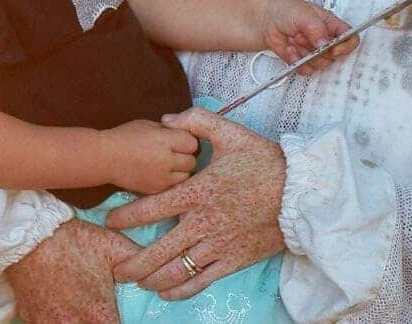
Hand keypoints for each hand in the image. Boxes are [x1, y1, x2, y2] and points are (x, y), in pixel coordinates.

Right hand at [5, 218, 140, 322]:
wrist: (28, 234)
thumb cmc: (72, 241)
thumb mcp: (113, 246)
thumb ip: (139, 263)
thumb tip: (155, 274)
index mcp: (98, 316)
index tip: (116, 317)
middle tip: (100, 313)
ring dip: (76, 323)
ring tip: (80, 312)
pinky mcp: (30, 318)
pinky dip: (55, 321)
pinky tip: (59, 309)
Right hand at [100, 119, 199, 194]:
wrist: (104, 158)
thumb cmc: (124, 136)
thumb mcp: (148, 125)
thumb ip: (168, 130)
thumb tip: (184, 133)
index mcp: (165, 141)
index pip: (192, 143)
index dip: (186, 140)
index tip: (179, 139)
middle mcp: (166, 160)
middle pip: (191, 160)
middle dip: (185, 155)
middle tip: (174, 152)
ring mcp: (162, 178)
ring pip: (186, 175)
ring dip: (180, 169)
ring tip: (168, 164)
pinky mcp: (156, 190)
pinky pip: (173, 185)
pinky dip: (170, 179)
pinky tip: (160, 172)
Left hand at [105, 108, 288, 299]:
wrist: (302, 193)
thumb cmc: (265, 162)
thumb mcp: (231, 133)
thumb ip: (196, 121)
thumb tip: (167, 119)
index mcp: (197, 192)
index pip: (150, 209)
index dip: (125, 218)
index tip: (109, 222)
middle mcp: (203, 223)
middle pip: (158, 251)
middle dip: (132, 263)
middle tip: (116, 268)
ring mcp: (218, 245)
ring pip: (177, 271)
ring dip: (153, 279)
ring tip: (137, 281)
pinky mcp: (233, 260)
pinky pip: (201, 281)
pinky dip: (181, 290)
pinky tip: (167, 293)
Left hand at [259, 0, 355, 71]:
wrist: (267, 20)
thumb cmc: (286, 11)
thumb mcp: (303, 14)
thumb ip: (316, 28)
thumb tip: (325, 44)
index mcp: (331, 25)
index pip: (350, 38)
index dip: (346, 46)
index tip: (334, 49)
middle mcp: (326, 40)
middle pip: (336, 55)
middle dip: (320, 52)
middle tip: (307, 42)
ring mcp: (316, 52)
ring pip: (321, 64)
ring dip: (306, 55)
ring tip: (295, 42)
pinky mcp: (304, 61)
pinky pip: (306, 70)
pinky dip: (296, 62)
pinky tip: (289, 49)